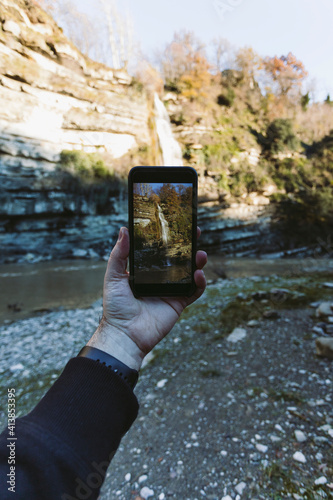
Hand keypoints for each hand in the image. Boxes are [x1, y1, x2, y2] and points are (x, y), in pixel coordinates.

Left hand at [87, 227, 207, 369]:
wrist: (124, 333)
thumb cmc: (115, 307)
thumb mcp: (113, 276)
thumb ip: (119, 254)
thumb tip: (124, 229)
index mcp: (145, 272)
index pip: (161, 251)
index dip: (170, 239)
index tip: (178, 226)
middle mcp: (160, 280)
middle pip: (179, 259)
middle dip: (189, 246)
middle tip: (197, 233)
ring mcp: (171, 291)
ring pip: (190, 273)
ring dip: (198, 262)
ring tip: (200, 254)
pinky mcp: (178, 304)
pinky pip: (194, 292)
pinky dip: (200, 283)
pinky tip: (198, 275)